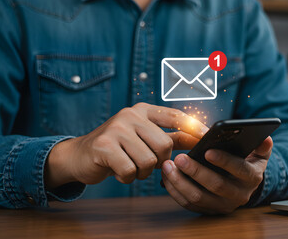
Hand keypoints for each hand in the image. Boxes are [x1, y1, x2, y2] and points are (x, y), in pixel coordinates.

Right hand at [45, 102, 207, 188]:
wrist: (80, 155)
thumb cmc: (118, 148)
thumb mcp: (142, 137)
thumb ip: (168, 136)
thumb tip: (198, 138)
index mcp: (142, 110)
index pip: (175, 115)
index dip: (193, 127)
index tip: (207, 137)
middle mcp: (130, 114)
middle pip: (164, 144)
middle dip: (159, 161)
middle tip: (145, 163)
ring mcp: (115, 128)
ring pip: (148, 160)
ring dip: (142, 172)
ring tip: (130, 166)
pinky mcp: (103, 145)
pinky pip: (130, 171)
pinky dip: (127, 178)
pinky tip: (118, 171)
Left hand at [161, 136, 272, 214]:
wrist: (243, 185)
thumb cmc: (246, 162)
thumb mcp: (258, 154)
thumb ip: (261, 146)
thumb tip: (266, 138)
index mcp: (251, 177)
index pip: (239, 169)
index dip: (224, 161)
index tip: (207, 150)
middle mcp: (238, 195)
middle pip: (216, 185)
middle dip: (196, 171)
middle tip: (180, 158)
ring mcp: (222, 205)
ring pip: (198, 197)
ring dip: (180, 182)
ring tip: (168, 165)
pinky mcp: (207, 210)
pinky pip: (188, 203)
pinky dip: (175, 190)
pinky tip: (166, 176)